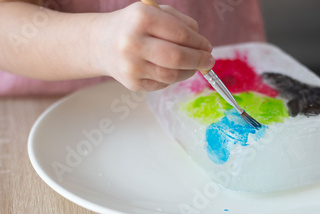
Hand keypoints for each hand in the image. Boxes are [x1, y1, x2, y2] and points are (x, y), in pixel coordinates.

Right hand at [92, 3, 213, 90]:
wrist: (101, 43)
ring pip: (172, 75)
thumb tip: (204, 46)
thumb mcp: (156, 13)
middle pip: (177, 58)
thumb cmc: (135, 26)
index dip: (200, 43)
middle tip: (208, 61)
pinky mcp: (132, 83)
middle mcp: (133, 42)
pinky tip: (170, 70)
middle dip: (199, 61)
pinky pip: (162, 84)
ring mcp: (131, 65)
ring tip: (192, 66)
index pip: (181, 34)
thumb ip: (182, 24)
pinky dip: (173, 78)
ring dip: (189, 72)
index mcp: (142, 18)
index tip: (208, 47)